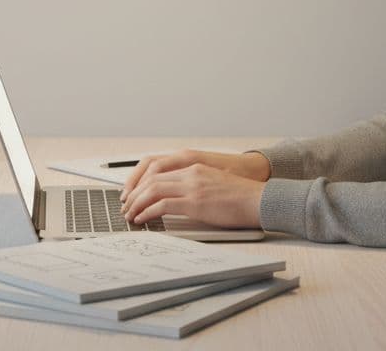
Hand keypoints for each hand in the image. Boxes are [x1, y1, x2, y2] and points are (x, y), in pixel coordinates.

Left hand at [120, 150, 269, 202]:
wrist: (259, 200)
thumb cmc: (241, 197)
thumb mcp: (213, 184)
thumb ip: (194, 186)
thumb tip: (175, 201)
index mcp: (194, 166)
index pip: (156, 169)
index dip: (139, 181)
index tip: (132, 193)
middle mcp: (190, 173)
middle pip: (150, 179)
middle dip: (134, 194)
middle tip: (126, 207)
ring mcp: (192, 186)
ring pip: (152, 190)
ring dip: (137, 204)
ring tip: (130, 215)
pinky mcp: (195, 202)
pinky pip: (162, 205)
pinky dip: (148, 212)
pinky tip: (142, 219)